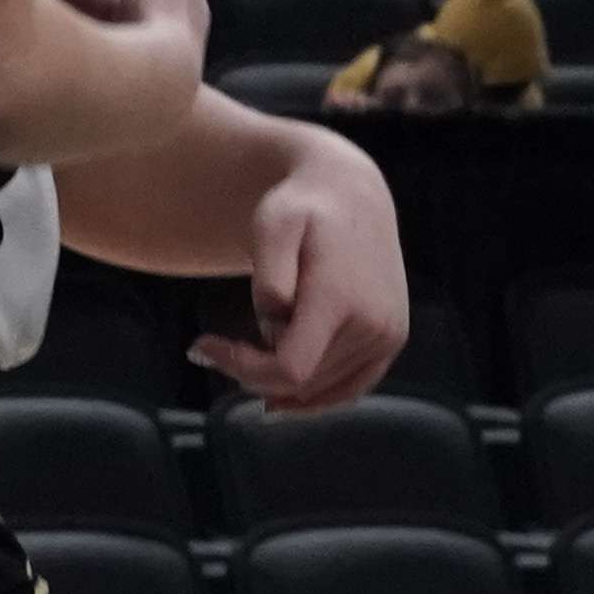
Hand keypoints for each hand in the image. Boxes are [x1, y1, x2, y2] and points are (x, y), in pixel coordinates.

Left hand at [193, 133, 410, 408]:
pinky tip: (282, 395)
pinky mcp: (392, 340)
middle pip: (300, 383)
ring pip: (319, 390)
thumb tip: (275, 319)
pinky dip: (314, 399)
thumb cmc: (302, 207)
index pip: (289, 368)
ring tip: (254, 349)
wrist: (352, 194)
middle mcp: (374, 324)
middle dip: (253, 371)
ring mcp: (388, 336)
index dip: (240, 368)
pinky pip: (349, 390)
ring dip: (281, 380)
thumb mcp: (272, 224)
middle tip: (219, 346)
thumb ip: (270, 274)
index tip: (202, 347)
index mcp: (343, 299)